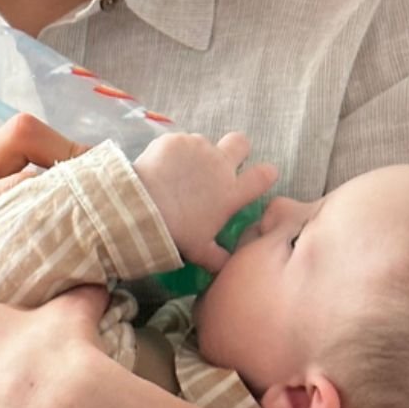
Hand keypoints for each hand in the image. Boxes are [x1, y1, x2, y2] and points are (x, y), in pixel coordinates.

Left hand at [132, 131, 276, 271]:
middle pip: (241, 142)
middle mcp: (220, 164)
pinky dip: (172, 153)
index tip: (258, 178)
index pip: (264, 175)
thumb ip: (219, 257)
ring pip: (204, 143)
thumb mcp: (200, 250)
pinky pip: (178, 143)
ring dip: (196, 155)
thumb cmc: (177, 232)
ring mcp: (198, 147)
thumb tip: (228, 266)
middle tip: (221, 164)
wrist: (143, 209)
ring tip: (177, 175)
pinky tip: (160, 169)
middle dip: (236, 149)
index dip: (265, 174)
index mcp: (232, 191)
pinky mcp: (174, 140)